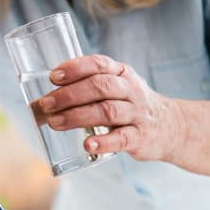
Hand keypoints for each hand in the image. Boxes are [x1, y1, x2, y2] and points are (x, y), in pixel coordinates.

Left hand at [38, 55, 185, 160]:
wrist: (170, 127)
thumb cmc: (128, 105)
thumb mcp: (113, 88)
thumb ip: (83, 89)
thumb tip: (38, 102)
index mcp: (121, 73)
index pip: (99, 64)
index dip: (75, 68)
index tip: (53, 77)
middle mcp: (131, 90)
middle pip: (100, 87)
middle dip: (69, 95)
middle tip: (46, 104)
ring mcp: (137, 114)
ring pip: (107, 111)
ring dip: (77, 116)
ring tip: (55, 123)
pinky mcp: (141, 137)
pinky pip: (122, 138)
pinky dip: (103, 142)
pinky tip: (87, 144)